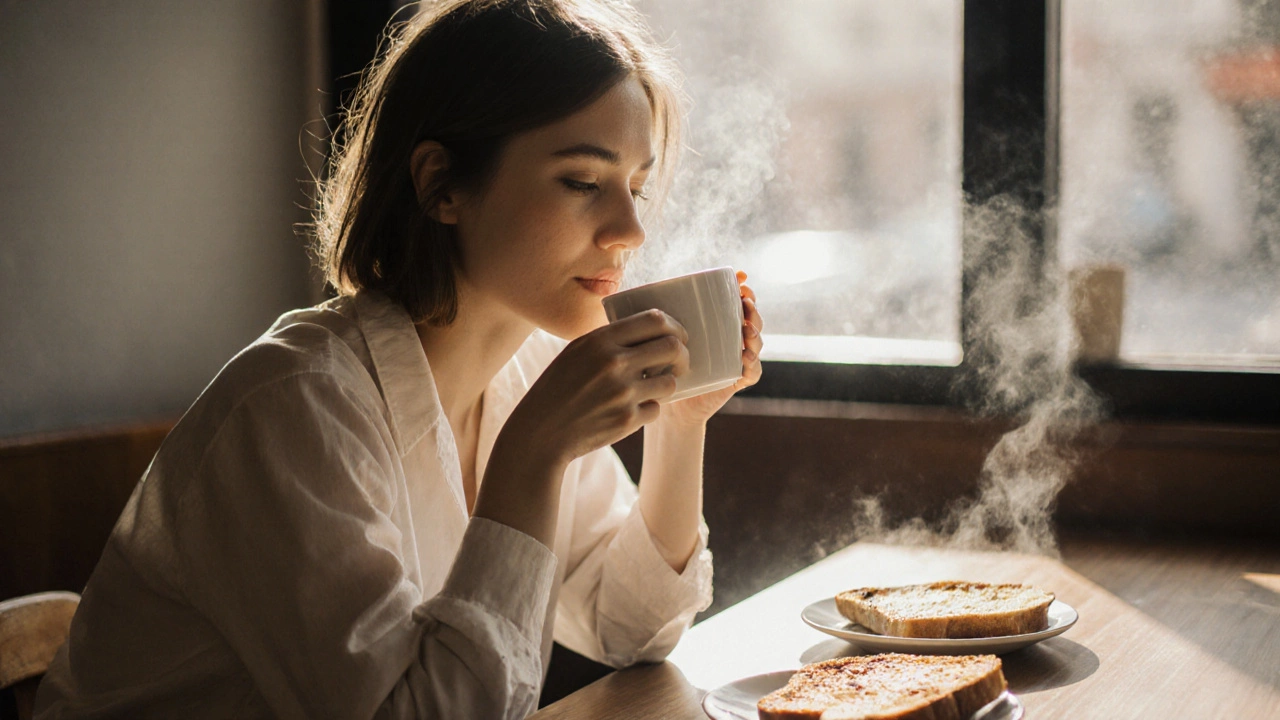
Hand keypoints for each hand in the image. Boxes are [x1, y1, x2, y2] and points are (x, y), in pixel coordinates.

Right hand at [500, 309, 690, 465]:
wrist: (540, 432)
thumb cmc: (558, 388)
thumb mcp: (576, 352)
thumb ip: (609, 338)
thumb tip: (648, 327)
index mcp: (600, 340)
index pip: (655, 320)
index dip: (675, 326)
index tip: (677, 335)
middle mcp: (614, 363)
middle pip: (672, 347)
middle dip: (682, 354)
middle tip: (679, 361)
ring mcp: (622, 393)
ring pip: (670, 382)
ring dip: (666, 384)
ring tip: (653, 387)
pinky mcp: (627, 421)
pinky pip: (656, 409)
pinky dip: (649, 409)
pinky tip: (632, 410)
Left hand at [659, 270, 763, 426]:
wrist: (664, 400)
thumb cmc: (658, 365)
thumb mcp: (656, 337)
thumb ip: (648, 318)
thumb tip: (615, 294)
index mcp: (714, 325)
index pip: (735, 303)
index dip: (742, 289)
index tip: (741, 277)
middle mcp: (728, 340)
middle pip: (751, 319)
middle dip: (752, 309)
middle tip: (745, 303)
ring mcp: (734, 360)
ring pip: (755, 343)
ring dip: (755, 334)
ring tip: (746, 329)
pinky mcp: (735, 380)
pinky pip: (753, 372)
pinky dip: (753, 364)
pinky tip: (744, 357)